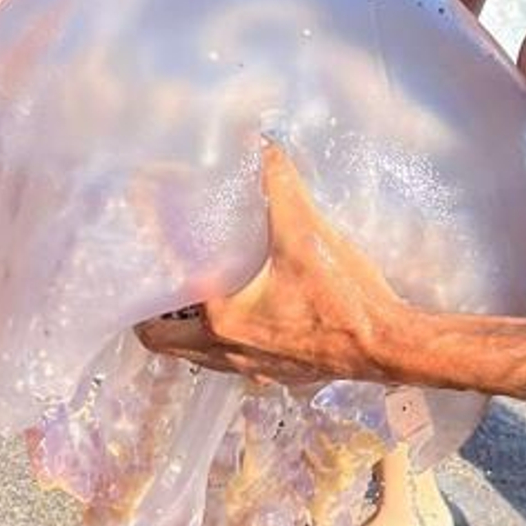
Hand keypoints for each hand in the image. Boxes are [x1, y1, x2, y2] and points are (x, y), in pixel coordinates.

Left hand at [137, 143, 409, 383]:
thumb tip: (264, 148)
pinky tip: (243, 314)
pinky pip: (232, 363)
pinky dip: (224, 342)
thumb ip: (281, 186)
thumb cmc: (345, 297)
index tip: (138, 272)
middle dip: (157, 320)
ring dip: (189, 332)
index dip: (141, 298)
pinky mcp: (277, 377)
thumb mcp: (307, 233)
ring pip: (199, 358)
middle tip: (158, 287)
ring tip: (193, 297)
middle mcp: (228, 353)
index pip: (156, 322)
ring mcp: (252, 371)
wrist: (387, 346)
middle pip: (167, 346)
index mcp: (222, 320)